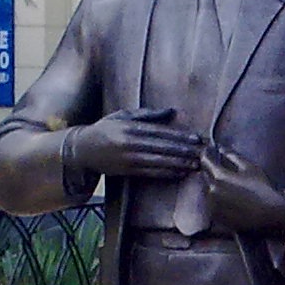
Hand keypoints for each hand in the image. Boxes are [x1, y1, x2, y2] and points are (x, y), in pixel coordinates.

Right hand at [67, 108, 201, 177]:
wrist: (82, 149)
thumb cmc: (105, 129)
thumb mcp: (123, 116)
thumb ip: (148, 114)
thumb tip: (172, 111)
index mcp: (130, 127)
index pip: (160, 132)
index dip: (180, 136)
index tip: (196, 139)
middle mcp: (130, 143)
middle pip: (162, 148)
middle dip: (184, 151)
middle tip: (202, 154)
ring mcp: (128, 158)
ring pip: (159, 162)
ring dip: (179, 164)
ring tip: (195, 164)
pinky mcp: (127, 171)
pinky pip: (151, 173)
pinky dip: (167, 173)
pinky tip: (180, 173)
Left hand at [200, 143, 284, 236]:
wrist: (269, 215)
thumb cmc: (262, 190)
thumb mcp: (250, 168)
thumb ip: (234, 156)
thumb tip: (221, 149)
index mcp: (220, 176)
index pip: (205, 161)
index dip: (206, 154)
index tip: (208, 151)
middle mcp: (212, 190)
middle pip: (204, 175)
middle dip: (209, 169)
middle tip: (216, 166)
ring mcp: (213, 204)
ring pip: (206, 189)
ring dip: (211, 184)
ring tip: (223, 184)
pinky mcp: (216, 216)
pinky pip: (210, 202)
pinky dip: (214, 197)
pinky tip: (226, 197)